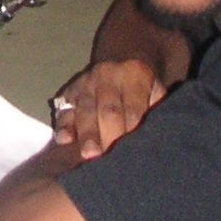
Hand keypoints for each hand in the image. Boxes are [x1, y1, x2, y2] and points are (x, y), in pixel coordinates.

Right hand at [49, 58, 164, 159]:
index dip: (132, 131)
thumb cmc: (144, 88)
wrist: (123, 60)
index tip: (132, 153)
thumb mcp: (157, 92)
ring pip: (85, 110)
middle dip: (108, 136)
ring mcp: (86, 82)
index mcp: (134, 74)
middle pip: (108, 110)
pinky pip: (64, 108)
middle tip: (109, 160)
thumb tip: (155, 141)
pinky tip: (64, 140)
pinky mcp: (70, 90)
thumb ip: (157, 111)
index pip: (134, 108)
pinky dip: (63, 125)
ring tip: (88, 156)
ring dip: (87, 135)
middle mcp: (107, 74)